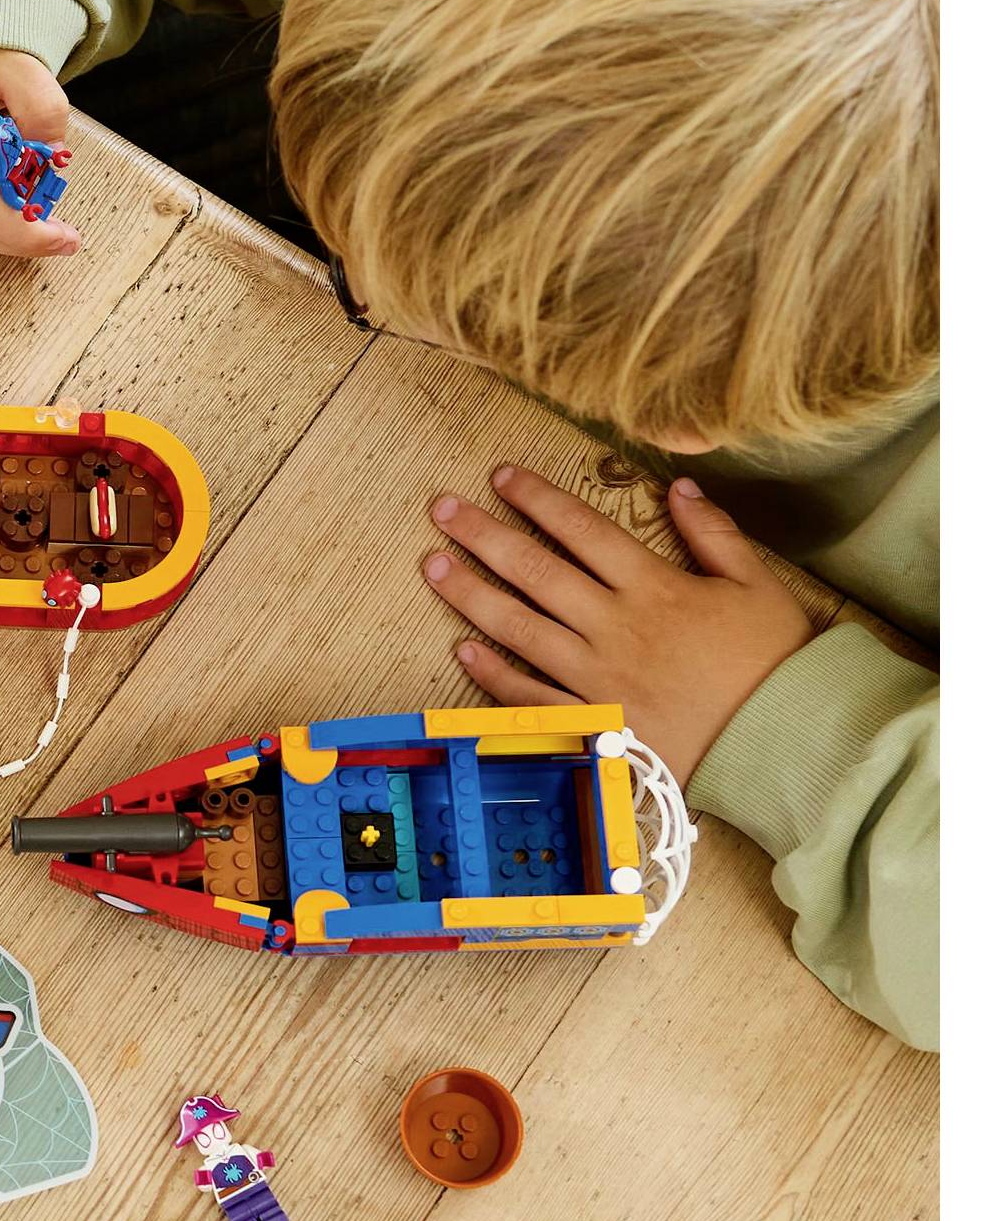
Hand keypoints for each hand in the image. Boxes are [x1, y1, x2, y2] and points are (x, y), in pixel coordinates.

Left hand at [420, 466, 814, 783]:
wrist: (789, 744)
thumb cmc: (777, 663)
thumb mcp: (758, 585)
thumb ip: (714, 533)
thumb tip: (677, 484)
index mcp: (654, 588)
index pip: (581, 529)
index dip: (537, 498)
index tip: (500, 476)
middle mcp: (615, 627)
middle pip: (534, 571)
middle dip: (482, 535)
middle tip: (442, 509)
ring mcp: (597, 678)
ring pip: (518, 628)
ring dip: (470, 594)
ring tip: (433, 565)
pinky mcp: (592, 725)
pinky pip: (530, 697)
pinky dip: (493, 674)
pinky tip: (462, 650)